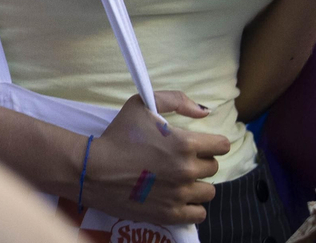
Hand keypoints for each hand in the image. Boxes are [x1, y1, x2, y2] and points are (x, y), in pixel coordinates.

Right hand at [82, 91, 227, 224]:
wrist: (94, 169)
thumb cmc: (118, 135)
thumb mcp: (142, 104)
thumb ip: (177, 100)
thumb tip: (205, 112)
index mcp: (184, 143)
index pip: (222, 145)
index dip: (212, 142)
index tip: (200, 144)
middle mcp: (187, 170)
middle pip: (213, 168)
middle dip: (200, 161)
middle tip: (181, 159)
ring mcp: (179, 195)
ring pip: (208, 192)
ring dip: (198, 184)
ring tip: (180, 179)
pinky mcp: (170, 214)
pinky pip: (198, 213)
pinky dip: (192, 206)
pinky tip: (179, 197)